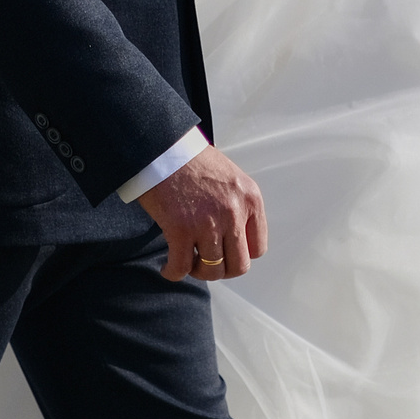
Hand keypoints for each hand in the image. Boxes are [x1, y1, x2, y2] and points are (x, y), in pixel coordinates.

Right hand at [136, 142, 267, 280]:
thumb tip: (235, 237)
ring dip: (198, 271)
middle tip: (206, 262)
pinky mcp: (180, 229)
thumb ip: (238, 205)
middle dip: (221, 269)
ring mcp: (208, 222)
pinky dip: (173, 272)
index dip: (239, 254)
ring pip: (212, 271)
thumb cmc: (192, 160)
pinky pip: (181, 267)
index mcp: (250, 198)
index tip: (225, 251)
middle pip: (238, 266)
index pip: (258, 248)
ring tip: (187, 263)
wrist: (162, 146)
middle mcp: (234, 212)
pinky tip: (168, 268)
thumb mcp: (230, 178)